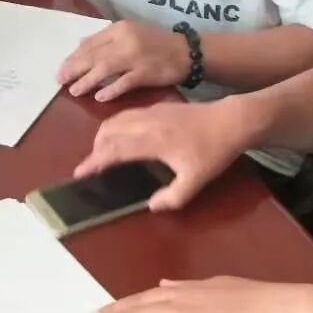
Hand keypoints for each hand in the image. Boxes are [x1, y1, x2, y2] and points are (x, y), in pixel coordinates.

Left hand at [57, 21, 189, 102]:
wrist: (187, 51)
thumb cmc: (156, 44)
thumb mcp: (130, 33)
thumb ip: (106, 39)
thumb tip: (79, 46)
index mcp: (119, 28)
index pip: (90, 43)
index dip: (73, 57)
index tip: (62, 69)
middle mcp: (126, 40)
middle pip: (93, 55)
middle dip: (74, 69)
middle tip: (60, 81)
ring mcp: (136, 56)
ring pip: (105, 68)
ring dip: (87, 80)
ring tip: (74, 90)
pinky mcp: (147, 72)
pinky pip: (125, 82)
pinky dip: (111, 89)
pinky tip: (99, 97)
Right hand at [73, 98, 245, 210]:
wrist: (232, 119)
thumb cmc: (214, 150)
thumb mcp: (196, 180)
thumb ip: (173, 197)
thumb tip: (152, 206)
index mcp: (151, 141)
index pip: (113, 150)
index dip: (94, 162)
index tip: (80, 172)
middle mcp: (146, 123)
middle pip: (108, 131)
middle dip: (95, 149)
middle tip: (92, 166)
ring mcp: (152, 112)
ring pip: (116, 119)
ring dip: (105, 135)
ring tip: (104, 153)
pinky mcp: (159, 106)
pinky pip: (128, 114)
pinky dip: (117, 125)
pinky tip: (124, 137)